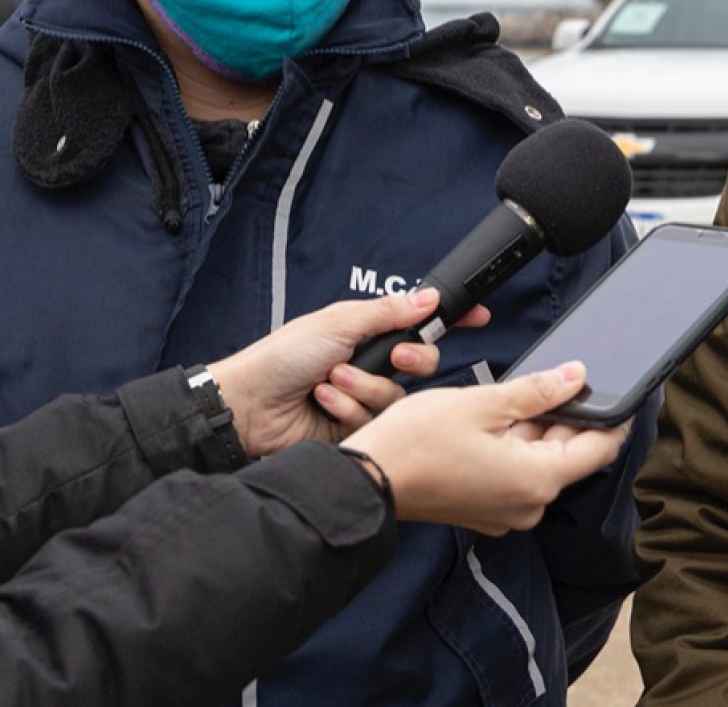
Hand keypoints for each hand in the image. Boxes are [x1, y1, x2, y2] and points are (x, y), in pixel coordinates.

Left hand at [209, 289, 489, 457]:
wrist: (250, 404)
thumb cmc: (282, 357)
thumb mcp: (338, 323)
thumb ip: (388, 312)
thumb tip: (428, 298)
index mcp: (367, 333)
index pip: (420, 324)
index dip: (450, 321)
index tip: (478, 317)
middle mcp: (371, 365)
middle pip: (423, 363)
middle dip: (413, 359)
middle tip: (396, 357)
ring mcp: (364, 398)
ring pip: (400, 397)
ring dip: (364, 387)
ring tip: (332, 381)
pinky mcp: (356, 429)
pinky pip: (376, 421)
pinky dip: (348, 409)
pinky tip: (324, 403)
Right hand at [343, 362, 629, 535]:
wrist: (367, 480)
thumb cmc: (417, 441)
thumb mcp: (484, 403)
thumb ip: (538, 390)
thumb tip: (578, 376)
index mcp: (538, 479)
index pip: (600, 448)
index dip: (613, 416)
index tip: (622, 391)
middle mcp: (530, 504)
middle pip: (569, 453)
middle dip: (565, 415)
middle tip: (553, 379)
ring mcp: (507, 511)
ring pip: (540, 460)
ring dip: (535, 429)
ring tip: (510, 398)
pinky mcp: (486, 509)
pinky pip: (517, 474)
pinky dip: (515, 446)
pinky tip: (494, 421)